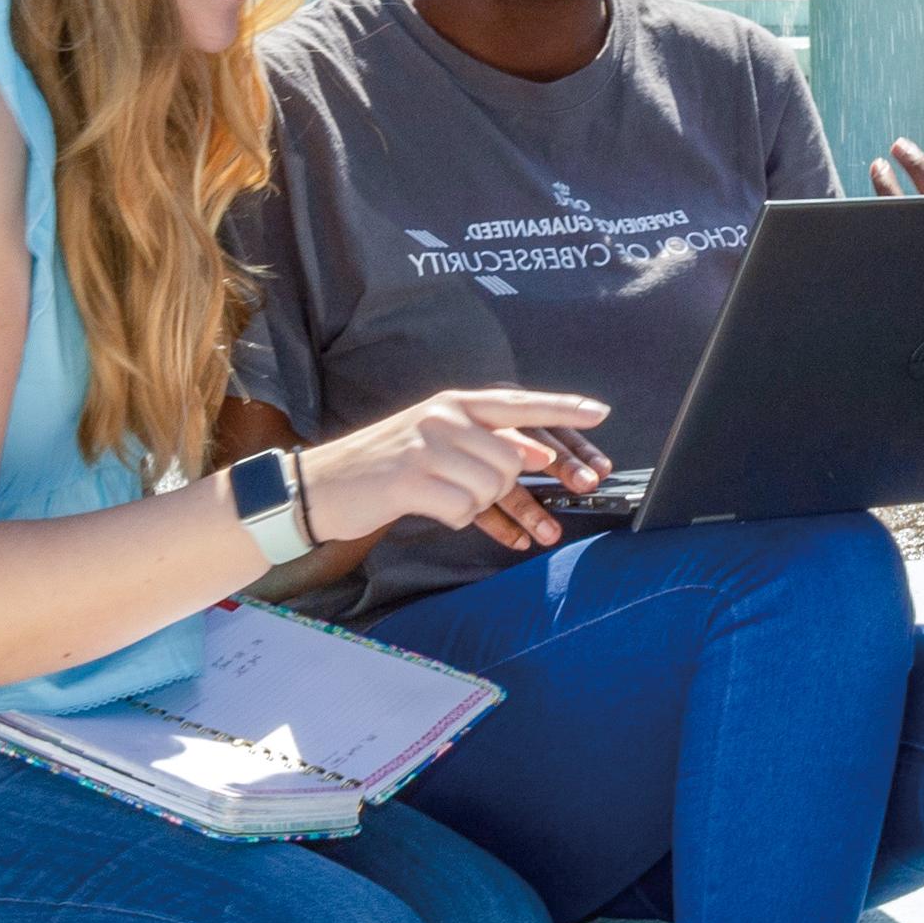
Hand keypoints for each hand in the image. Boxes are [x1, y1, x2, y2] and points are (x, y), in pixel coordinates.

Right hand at [308, 389, 611, 556]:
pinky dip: (454, 519)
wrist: (322, 485)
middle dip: (511, 492)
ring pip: (491, 486)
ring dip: (476, 507)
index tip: (600, 413)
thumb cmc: (387, 468)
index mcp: (454, 403)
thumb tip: (539, 458)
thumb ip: (487, 448)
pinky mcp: (410, 479)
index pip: (520, 403)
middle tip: (498, 506)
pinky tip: (432, 509)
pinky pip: (461, 510)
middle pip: (513, 458)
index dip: (562, 408)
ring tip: (445, 499)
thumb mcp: (437, 444)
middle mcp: (444, 416)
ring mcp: (426, 445)